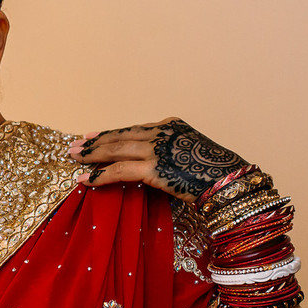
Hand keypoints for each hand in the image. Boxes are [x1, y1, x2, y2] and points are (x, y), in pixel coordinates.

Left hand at [68, 117, 248, 203]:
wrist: (233, 182)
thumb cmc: (216, 174)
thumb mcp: (189, 154)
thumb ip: (167, 153)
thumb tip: (145, 165)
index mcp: (171, 125)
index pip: (132, 129)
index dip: (110, 134)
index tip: (92, 136)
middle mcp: (162, 131)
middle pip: (120, 136)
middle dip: (95, 142)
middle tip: (74, 146)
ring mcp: (158, 148)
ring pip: (115, 150)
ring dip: (92, 155)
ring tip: (74, 159)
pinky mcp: (155, 168)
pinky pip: (119, 170)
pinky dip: (100, 175)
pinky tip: (86, 179)